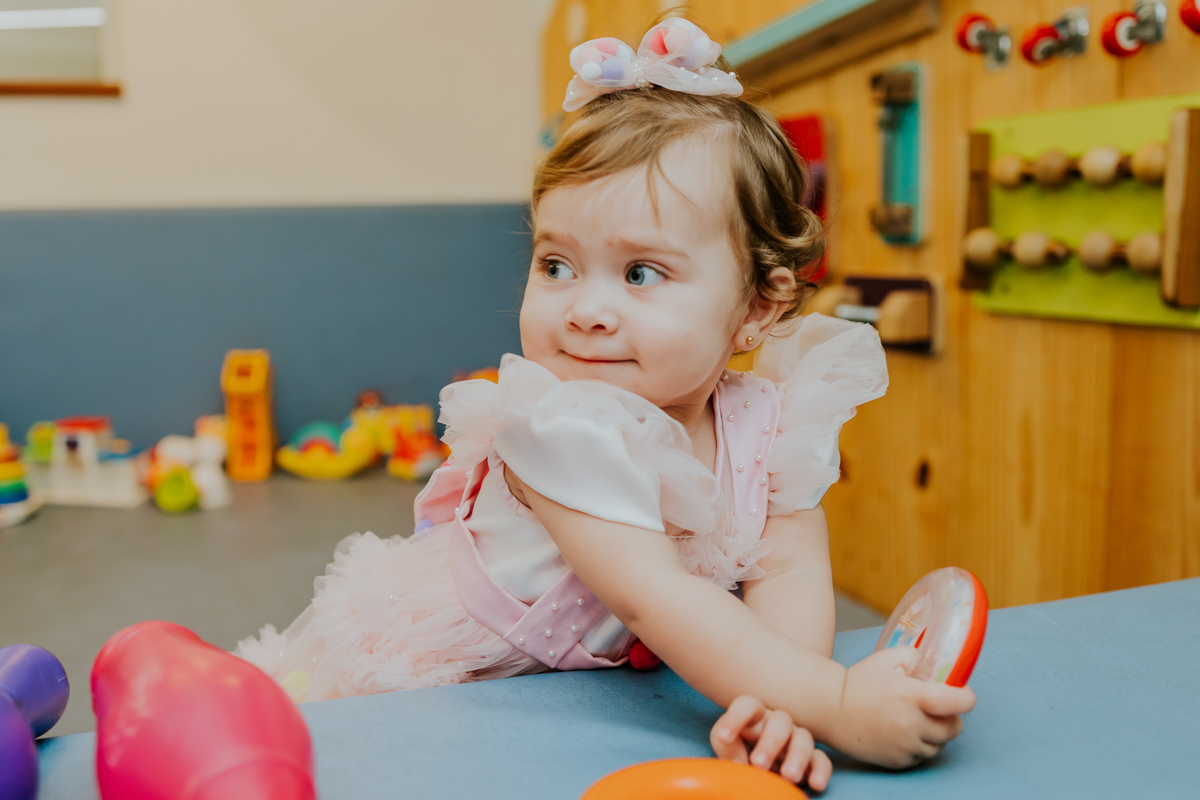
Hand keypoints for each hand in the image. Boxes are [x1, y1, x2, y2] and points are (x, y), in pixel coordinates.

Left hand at [710, 696, 832, 790]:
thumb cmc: (740, 748)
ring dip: (797, 757)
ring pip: (804, 738)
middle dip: (770, 742)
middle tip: (759, 764)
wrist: (759, 765)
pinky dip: (821, 771)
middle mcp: (778, 723)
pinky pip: (821, 759)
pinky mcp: (812, 758)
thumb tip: (741, 763)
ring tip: (788, 777)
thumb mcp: (726, 744)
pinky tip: (815, 784)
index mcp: (755, 715)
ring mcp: (797, 738)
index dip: (735, 718)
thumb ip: (728, 747)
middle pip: (781, 721)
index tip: (724, 738)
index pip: (748, 706)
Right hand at [828, 647, 975, 768]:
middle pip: (953, 728)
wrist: (831, 709)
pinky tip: (905, 732)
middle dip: (950, 717)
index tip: (962, 694)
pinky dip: (919, 745)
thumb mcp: (886, 659)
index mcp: (911, 695)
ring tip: (918, 720)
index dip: (966, 697)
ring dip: (935, 733)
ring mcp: (904, 745)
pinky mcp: (897, 760)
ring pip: (939, 745)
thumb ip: (914, 656)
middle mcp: (911, 724)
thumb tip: (935, 662)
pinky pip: (921, 756)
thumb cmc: (859, 682)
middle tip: (938, 708)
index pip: (958, 703)